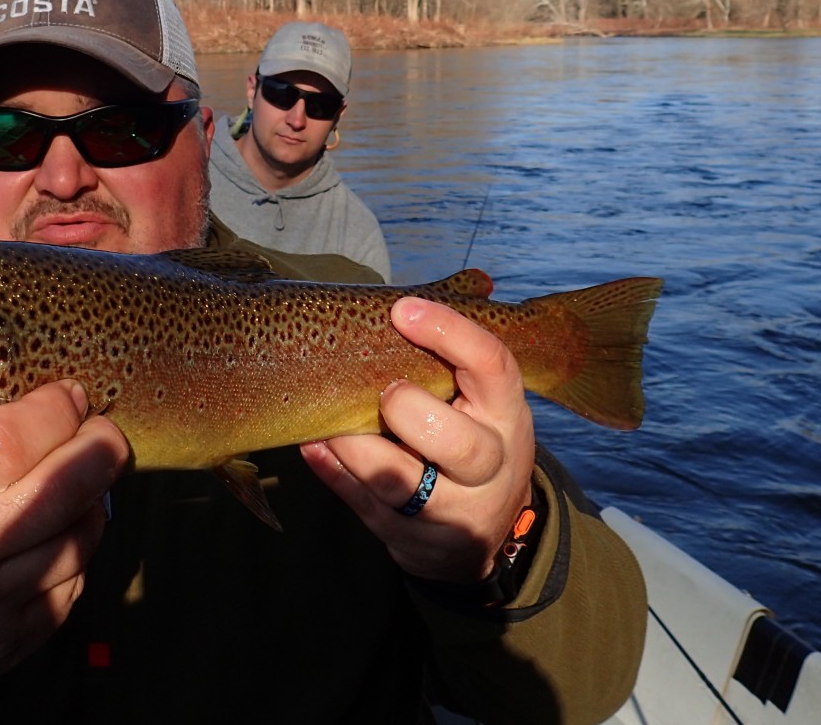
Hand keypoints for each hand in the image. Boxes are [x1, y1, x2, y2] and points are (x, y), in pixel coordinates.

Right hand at [0, 380, 129, 708]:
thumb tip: (32, 386)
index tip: (67, 395)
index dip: (53, 412)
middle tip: (100, 431)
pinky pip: (68, 592)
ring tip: (77, 479)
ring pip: (76, 543)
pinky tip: (53, 533)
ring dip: (90, 503)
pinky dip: (72, 555)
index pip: (6, 445)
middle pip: (57, 494)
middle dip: (98, 450)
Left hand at [301, 297, 536, 584]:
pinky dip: (331, 470)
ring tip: (328, 417)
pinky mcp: (412, 541)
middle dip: (404, 409)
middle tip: (384, 394)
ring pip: (395, 479)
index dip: (448, 332)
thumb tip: (479, 280)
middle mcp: (490, 466)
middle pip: (452, 439)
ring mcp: (453, 511)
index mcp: (506, 414)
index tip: (402, 308)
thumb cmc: (473, 437)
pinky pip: (361, 504)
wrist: (483, 531)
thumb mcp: (484, 400)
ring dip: (351, 443)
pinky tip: (315, 444)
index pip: (492, 365)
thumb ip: (464, 353)